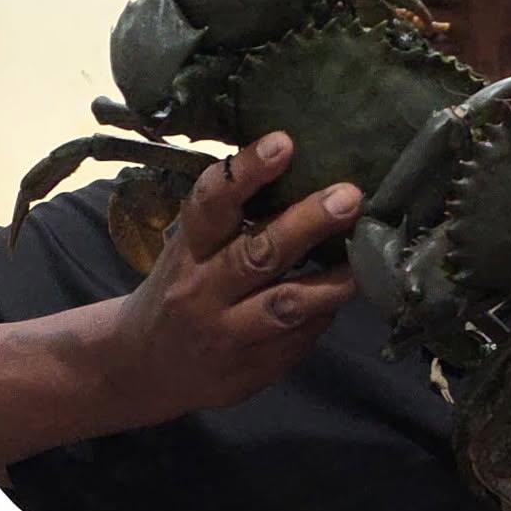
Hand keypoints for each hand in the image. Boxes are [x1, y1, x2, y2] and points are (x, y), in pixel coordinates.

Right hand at [106, 131, 360, 421]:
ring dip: (331, 282)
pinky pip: (298, 338)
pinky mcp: (251, 368)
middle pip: (258, 253)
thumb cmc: (185, 285)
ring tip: (366, 260)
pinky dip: (325, 314)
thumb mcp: (194, 247)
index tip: (284, 142)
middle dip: (308, 223)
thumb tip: (308, 174)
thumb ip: (235, 218)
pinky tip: (345, 297)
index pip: (213, 203)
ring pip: (284, 304)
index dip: (247, 172)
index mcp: (191, 248)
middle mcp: (203, 289)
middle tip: (349, 196)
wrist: (144, 366)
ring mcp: (227, 332)